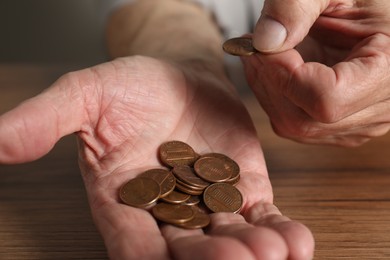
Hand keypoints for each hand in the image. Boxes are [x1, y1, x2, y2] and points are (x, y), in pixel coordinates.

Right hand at [0, 56, 313, 258]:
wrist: (180, 74)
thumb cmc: (132, 86)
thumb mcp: (87, 94)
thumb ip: (48, 119)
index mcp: (125, 202)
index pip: (134, 246)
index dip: (152, 258)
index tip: (174, 259)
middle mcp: (168, 214)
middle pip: (189, 251)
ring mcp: (210, 205)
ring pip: (232, 241)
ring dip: (255, 251)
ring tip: (276, 252)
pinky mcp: (243, 191)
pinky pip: (261, 219)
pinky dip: (278, 231)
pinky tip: (296, 240)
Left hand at [243, 0, 389, 145]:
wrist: (376, 13)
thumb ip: (297, 7)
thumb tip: (264, 41)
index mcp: (388, 72)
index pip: (326, 100)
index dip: (285, 77)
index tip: (264, 47)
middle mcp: (379, 109)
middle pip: (303, 119)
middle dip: (268, 80)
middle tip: (251, 45)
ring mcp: (358, 122)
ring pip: (294, 125)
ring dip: (267, 88)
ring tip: (262, 53)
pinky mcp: (339, 124)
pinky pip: (295, 123)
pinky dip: (275, 96)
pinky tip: (274, 69)